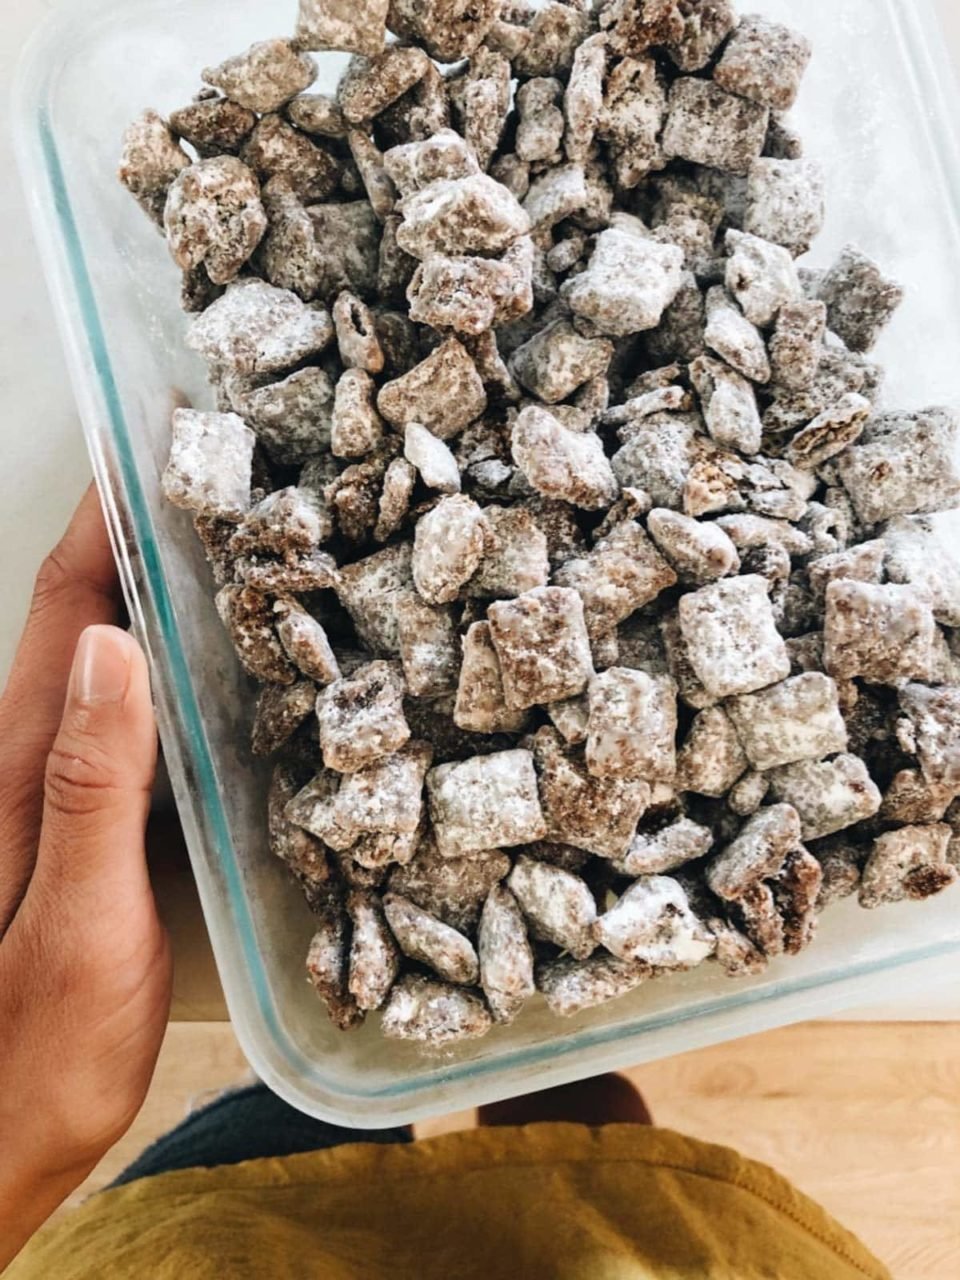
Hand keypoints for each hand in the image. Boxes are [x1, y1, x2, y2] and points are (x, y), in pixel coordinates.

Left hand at [0, 488, 171, 1266]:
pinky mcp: (82, 818)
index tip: (156, 438)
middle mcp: (32, 757)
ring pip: (102, 649)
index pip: (66, 605)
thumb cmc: (30, 1050)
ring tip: (226, 529)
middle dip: (135, 523)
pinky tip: (212, 648)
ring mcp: (56, 786)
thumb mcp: (74, 925)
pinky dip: (163, 652)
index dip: (106, 515)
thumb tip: (117, 648)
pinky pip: (125, 705)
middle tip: (212, 464)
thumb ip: (93, 789)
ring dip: (150, 578)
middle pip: (80, 608)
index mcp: (24, 764)